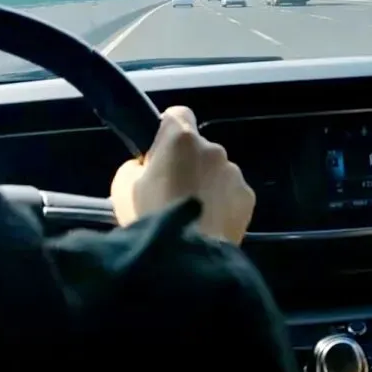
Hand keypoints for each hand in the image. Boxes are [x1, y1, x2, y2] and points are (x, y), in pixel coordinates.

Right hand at [110, 106, 254, 244]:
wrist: (186, 256)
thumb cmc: (150, 216)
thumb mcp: (124, 186)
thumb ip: (138, 166)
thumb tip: (149, 166)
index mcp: (181, 139)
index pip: (178, 114)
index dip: (168, 130)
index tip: (161, 151)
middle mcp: (213, 149)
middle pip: (199, 148)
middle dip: (188, 163)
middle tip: (172, 192)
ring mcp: (235, 172)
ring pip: (218, 172)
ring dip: (207, 184)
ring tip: (192, 213)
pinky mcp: (248, 196)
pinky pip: (232, 193)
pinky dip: (223, 203)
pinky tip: (209, 223)